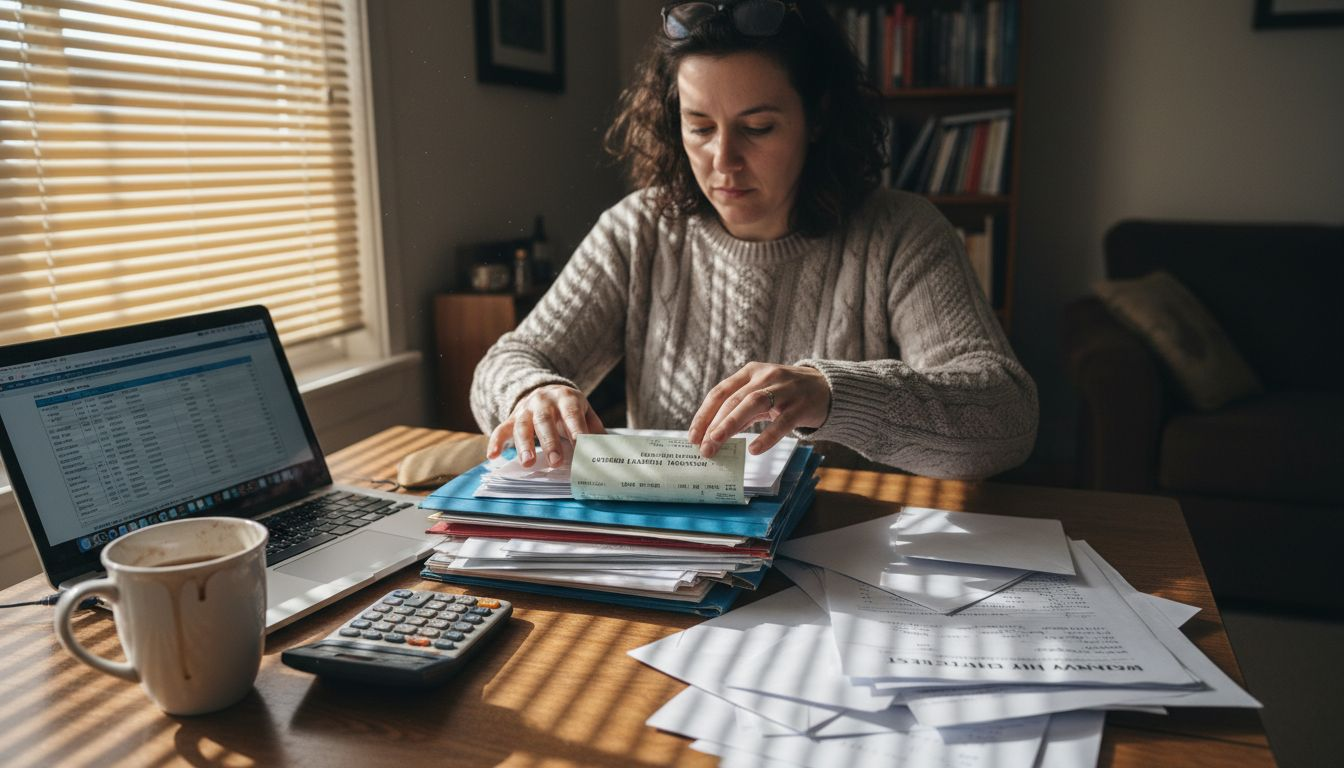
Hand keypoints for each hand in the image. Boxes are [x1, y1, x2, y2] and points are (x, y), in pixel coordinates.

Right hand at [487, 384, 605, 467]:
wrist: (545, 389)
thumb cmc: (569, 408)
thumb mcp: (584, 411)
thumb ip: (594, 428)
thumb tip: (605, 451)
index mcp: (566, 398)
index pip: (571, 414)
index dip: (575, 428)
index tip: (580, 445)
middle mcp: (543, 401)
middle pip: (545, 421)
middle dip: (550, 442)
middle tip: (556, 462)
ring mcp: (525, 409)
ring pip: (522, 426)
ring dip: (524, 445)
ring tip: (528, 463)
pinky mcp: (512, 418)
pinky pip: (501, 429)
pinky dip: (495, 442)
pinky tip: (493, 456)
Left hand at [687, 362, 830, 457]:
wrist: (826, 388)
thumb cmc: (786, 394)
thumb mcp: (761, 395)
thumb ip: (739, 411)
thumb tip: (713, 435)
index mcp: (750, 372)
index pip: (720, 392)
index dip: (704, 414)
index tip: (693, 436)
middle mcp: (765, 376)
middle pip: (733, 399)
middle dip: (714, 424)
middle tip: (703, 447)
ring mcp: (784, 389)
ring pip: (753, 404)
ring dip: (731, 423)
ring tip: (717, 442)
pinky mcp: (801, 405)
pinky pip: (782, 422)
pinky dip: (766, 436)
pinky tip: (753, 450)